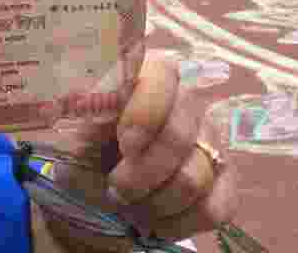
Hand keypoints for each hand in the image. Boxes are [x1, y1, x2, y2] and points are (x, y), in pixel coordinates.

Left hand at [48, 50, 237, 244]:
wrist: (96, 193)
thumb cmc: (84, 154)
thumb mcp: (74, 131)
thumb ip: (86, 114)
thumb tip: (89, 103)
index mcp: (146, 78)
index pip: (163, 75)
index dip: (146, 113)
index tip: (125, 145)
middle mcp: (185, 102)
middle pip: (179, 135)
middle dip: (142, 173)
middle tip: (116, 189)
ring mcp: (210, 142)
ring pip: (195, 178)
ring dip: (154, 203)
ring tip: (130, 205)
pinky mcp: (224, 183)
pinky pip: (214, 208)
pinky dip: (177, 223)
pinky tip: (154, 220)